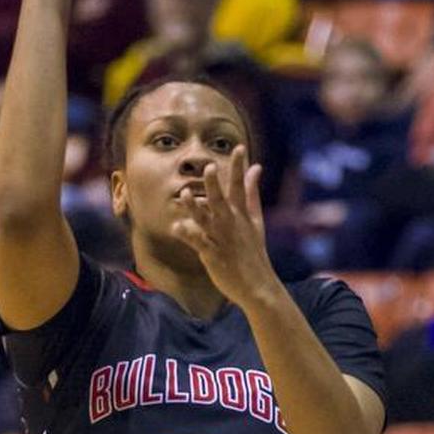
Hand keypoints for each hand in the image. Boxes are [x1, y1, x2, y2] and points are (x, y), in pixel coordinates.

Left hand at [170, 145, 274, 306]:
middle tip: (209, 167)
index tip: (238, 147)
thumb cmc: (254, 252)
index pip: (240, 187)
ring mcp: (222, 240)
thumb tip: (255, 168)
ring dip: (195, 208)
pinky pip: (198, 243)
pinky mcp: (213, 255)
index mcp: (242, 215)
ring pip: (206, 220)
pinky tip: (175, 227)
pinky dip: (187, 235)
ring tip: (185, 194)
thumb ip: (252, 193)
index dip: (238, 167)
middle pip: (222, 201)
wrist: (258, 285)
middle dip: (215, 185)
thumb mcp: (256, 220)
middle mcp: (232, 225)